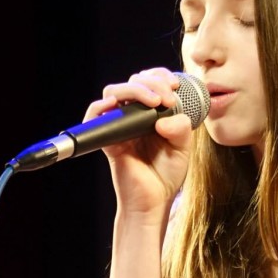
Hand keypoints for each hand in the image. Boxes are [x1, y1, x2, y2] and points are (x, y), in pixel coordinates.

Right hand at [85, 68, 195, 213]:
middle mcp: (132, 116)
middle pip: (132, 81)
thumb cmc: (166, 175)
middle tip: (168, 97)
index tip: (174, 85)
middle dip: (152, 82)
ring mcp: (118, 126)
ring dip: (134, 89)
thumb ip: (181, 128)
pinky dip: (101, 107)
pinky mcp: (107, 139)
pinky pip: (94, 116)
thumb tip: (164, 118)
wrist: (154, 202)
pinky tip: (117, 105)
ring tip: (154, 101)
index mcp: (150, 113)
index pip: (149, 82)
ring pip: (114, 91)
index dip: (159, 76)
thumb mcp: (182, 147)